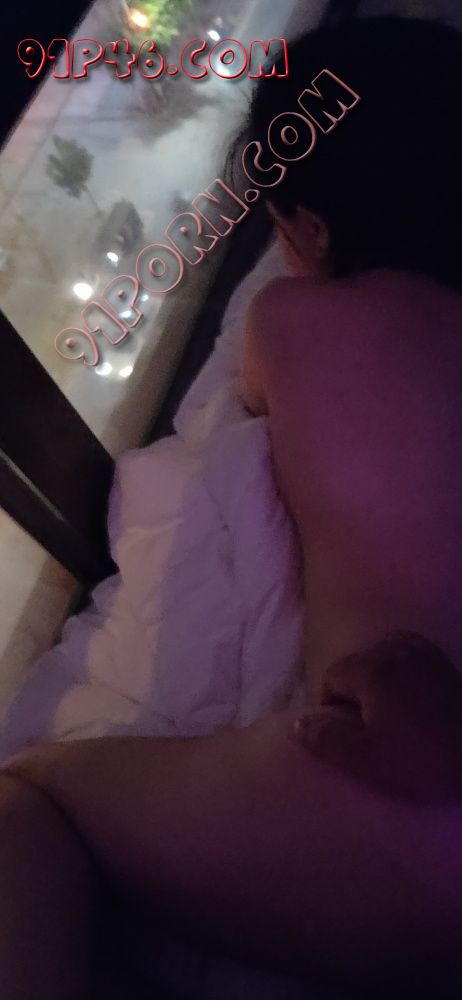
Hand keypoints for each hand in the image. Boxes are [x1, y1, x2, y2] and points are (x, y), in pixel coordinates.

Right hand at [293, 633, 461, 802]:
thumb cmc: (423, 758)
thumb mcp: (367, 759)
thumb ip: (326, 739)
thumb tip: (296, 724)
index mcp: (372, 667)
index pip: (332, 678)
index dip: (334, 709)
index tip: (353, 735)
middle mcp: (395, 647)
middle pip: (357, 666)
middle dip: (358, 695)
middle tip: (375, 731)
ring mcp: (422, 650)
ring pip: (382, 661)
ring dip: (381, 685)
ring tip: (395, 720)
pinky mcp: (441, 660)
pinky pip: (407, 661)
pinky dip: (403, 678)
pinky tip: (415, 706)